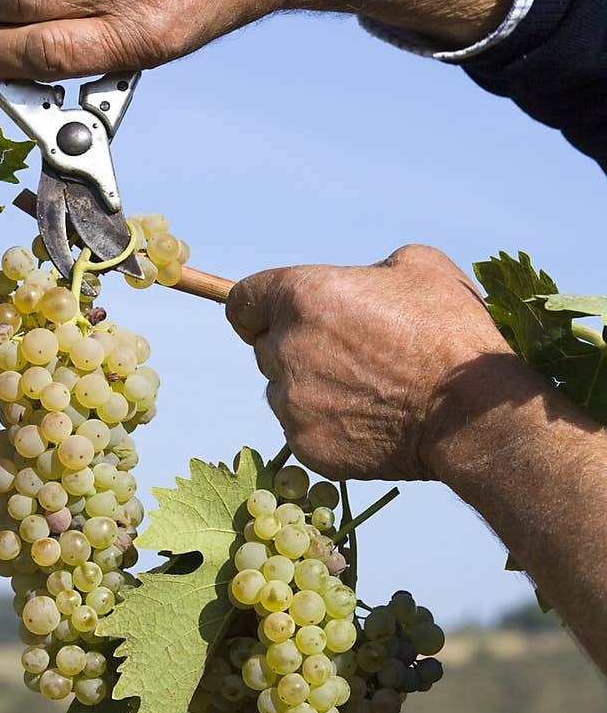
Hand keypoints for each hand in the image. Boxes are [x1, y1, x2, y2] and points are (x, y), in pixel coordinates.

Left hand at [225, 244, 517, 480]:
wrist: (471, 413)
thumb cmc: (449, 331)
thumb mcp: (416, 266)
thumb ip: (365, 271)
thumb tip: (354, 285)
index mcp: (303, 296)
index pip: (242, 302)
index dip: (258, 309)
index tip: (273, 318)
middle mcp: (285, 349)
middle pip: (266, 347)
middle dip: (295, 346)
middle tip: (347, 354)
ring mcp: (292, 403)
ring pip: (282, 391)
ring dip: (309, 387)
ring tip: (366, 388)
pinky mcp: (306, 445)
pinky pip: (301, 429)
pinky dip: (326, 424)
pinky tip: (369, 418)